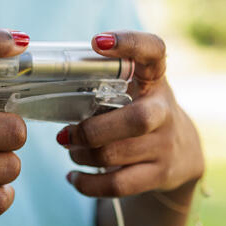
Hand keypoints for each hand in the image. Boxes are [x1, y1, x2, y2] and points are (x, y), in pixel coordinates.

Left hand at [59, 31, 203, 198]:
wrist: (182, 152)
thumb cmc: (138, 111)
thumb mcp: (131, 90)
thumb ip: (101, 83)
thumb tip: (43, 87)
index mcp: (154, 79)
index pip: (154, 50)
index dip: (129, 43)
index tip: (98, 41)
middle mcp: (165, 110)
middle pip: (136, 120)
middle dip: (91, 130)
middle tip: (65, 134)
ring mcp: (166, 144)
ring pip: (118, 153)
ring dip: (83, 155)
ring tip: (71, 150)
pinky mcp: (160, 174)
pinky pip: (119, 184)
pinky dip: (88, 184)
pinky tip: (74, 177)